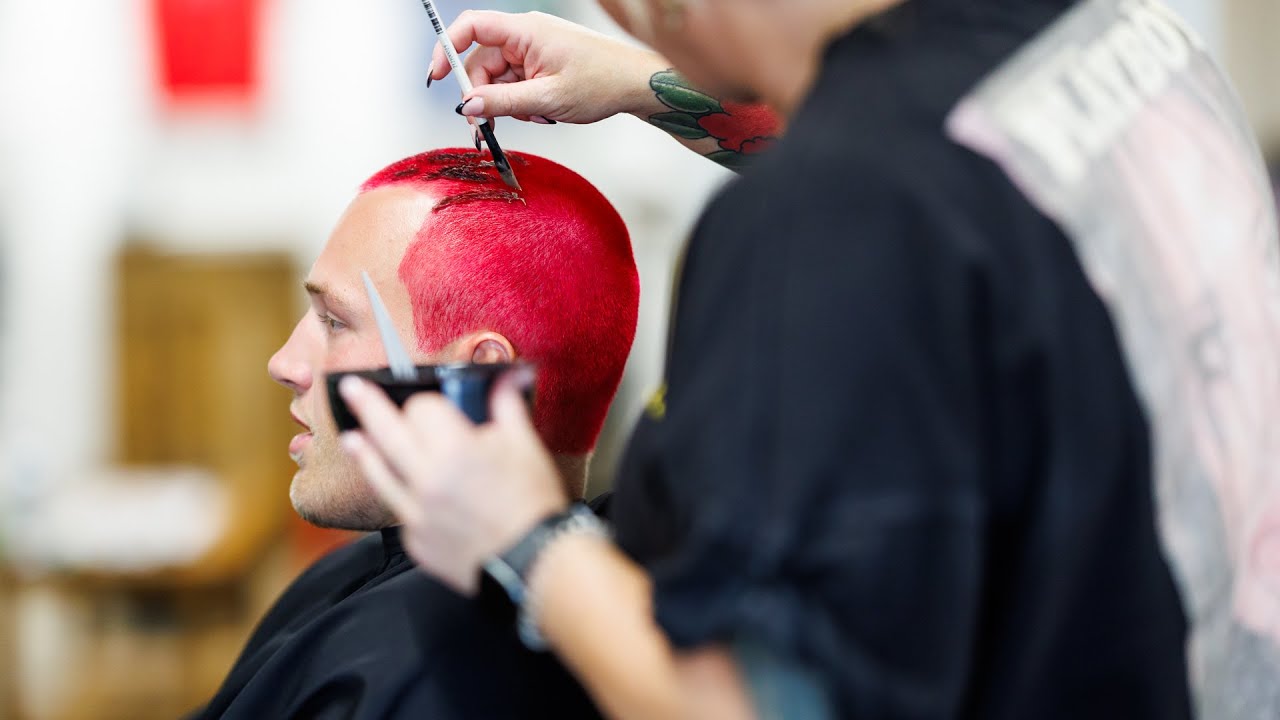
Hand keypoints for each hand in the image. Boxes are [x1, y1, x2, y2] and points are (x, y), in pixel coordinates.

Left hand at [338, 368, 568, 594]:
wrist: (532, 560)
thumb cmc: (532, 501)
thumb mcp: (525, 445)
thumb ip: (506, 404)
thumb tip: (508, 374)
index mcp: (455, 450)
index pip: (421, 409)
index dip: (428, 402)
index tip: (433, 405)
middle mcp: (427, 480)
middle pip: (385, 432)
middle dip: (367, 405)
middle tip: (349, 387)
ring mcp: (416, 513)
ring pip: (378, 474)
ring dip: (364, 451)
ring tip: (350, 437)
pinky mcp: (415, 541)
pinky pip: (399, 509)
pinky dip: (401, 495)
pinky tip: (403, 488)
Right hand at [429, 10, 665, 123]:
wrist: (635, 84)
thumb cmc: (602, 82)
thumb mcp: (547, 99)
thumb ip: (503, 103)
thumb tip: (466, 107)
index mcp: (525, 31)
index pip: (471, 27)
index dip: (447, 49)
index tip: (438, 77)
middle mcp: (526, 35)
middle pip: (482, 62)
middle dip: (481, 96)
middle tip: (483, 128)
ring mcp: (534, 49)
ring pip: (499, 78)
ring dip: (505, 104)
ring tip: (531, 119)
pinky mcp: (541, 63)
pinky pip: (516, 83)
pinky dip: (520, 102)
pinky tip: (540, 114)